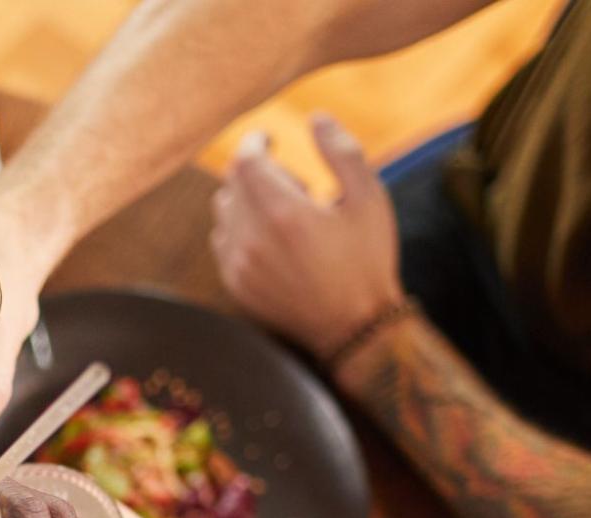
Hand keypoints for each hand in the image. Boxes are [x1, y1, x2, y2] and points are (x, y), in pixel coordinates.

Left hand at [211, 115, 403, 360]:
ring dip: (247, 199)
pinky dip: (240, 228)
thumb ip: (341, 151)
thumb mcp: (369, 198)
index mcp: (283, 214)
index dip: (255, 142)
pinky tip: (275, 240)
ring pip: (224, 211)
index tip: (270, 138)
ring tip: (288, 215)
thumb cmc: (367, 259)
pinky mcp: (234, 285)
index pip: (245, 161)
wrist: (354, 327)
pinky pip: (222, 241)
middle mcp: (251, 240)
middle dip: (259, 172)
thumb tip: (316, 117)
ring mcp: (237, 266)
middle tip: (297, 186)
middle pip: (232, 183)